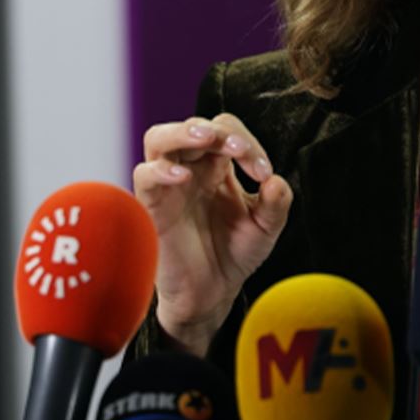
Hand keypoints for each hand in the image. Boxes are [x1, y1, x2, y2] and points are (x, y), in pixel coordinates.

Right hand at [133, 113, 292, 356]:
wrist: (211, 294)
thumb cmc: (233, 255)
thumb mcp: (264, 229)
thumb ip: (275, 205)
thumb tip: (276, 181)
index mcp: (218, 167)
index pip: (227, 132)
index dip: (247, 143)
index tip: (263, 173)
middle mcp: (191, 168)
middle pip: (193, 125)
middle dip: (218, 131)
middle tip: (238, 148)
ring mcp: (169, 185)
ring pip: (158, 138)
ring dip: (182, 132)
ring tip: (205, 139)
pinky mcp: (152, 206)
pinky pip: (144, 175)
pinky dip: (160, 170)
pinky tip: (182, 177)